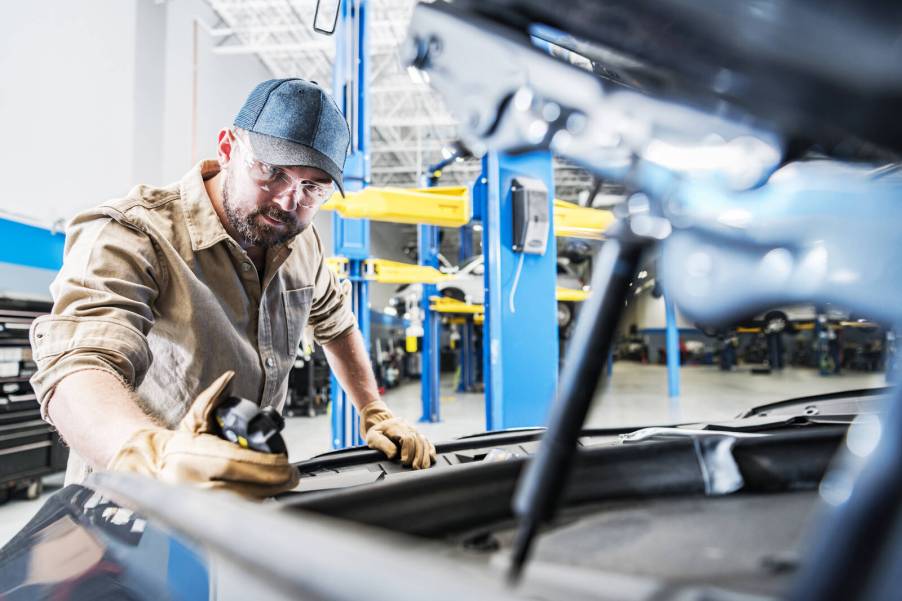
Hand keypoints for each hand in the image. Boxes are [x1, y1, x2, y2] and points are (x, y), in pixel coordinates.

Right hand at [107, 371, 298, 497]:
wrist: (153, 471)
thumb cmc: (180, 445)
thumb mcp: (194, 418)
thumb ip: (214, 397)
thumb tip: (229, 378)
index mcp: (192, 456)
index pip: (233, 462)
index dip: (263, 466)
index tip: (284, 463)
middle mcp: (193, 481)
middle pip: (242, 486)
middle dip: (273, 481)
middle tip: (292, 475)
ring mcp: (198, 502)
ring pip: (241, 502)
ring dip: (268, 494)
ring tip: (284, 483)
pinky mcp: (204, 515)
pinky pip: (235, 511)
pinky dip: (255, 503)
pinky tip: (267, 494)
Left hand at [359, 400, 436, 468]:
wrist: (380, 421)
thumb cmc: (376, 432)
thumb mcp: (373, 437)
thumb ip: (382, 444)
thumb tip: (394, 454)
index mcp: (396, 426)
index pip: (407, 438)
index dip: (408, 451)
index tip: (404, 462)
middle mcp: (408, 427)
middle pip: (418, 440)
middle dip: (417, 455)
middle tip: (415, 468)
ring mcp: (414, 430)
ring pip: (424, 441)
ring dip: (425, 455)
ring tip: (423, 467)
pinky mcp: (418, 435)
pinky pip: (427, 441)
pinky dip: (431, 449)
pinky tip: (432, 458)